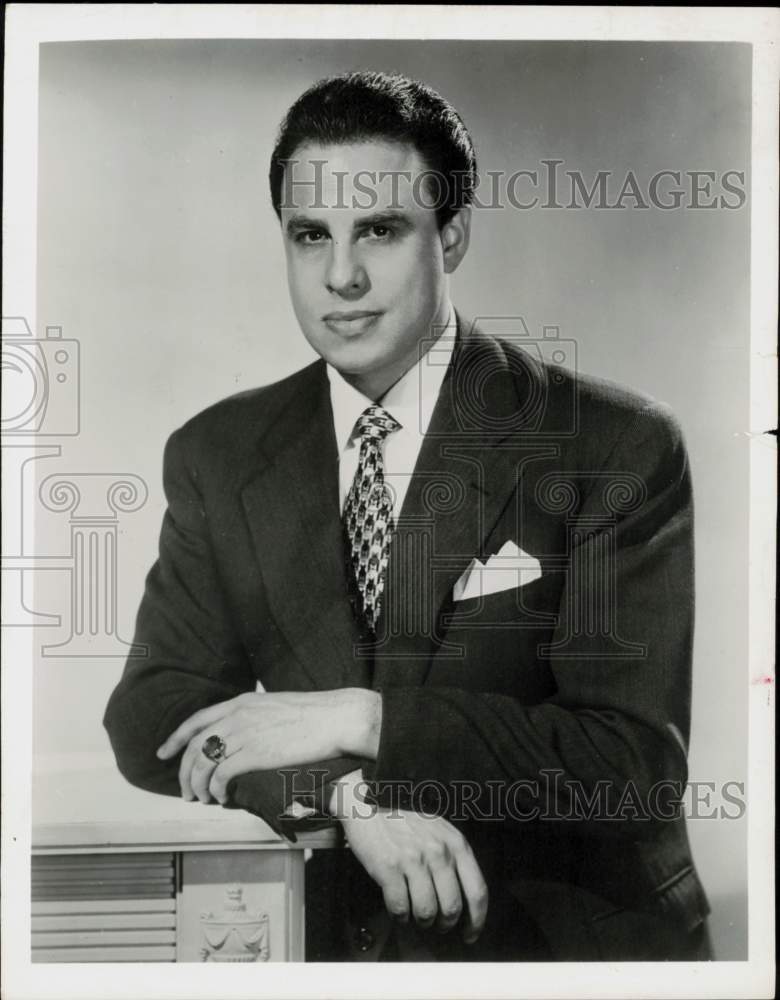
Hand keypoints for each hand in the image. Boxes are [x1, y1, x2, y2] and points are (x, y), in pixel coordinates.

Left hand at [156, 688, 380, 803]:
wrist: (335, 717)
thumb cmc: (312, 714)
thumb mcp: (274, 706)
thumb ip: (252, 717)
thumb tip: (241, 734)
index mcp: (240, 702)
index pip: (196, 721)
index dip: (175, 739)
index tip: (162, 753)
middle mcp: (237, 716)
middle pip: (196, 746)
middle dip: (184, 773)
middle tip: (185, 792)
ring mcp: (245, 734)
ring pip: (205, 764)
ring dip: (198, 786)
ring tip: (202, 800)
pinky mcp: (256, 753)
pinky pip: (223, 775)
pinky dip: (217, 790)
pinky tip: (222, 798)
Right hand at [330, 771, 487, 942]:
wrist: (367, 803)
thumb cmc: (403, 818)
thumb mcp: (438, 830)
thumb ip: (453, 857)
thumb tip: (462, 898)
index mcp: (455, 843)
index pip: (477, 890)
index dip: (476, 919)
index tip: (470, 934)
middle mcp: (438, 852)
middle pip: (452, 907)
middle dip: (444, 923)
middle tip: (436, 924)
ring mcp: (413, 859)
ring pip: (427, 912)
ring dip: (421, 921)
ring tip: (415, 915)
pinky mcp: (388, 867)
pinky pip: (400, 908)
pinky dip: (400, 916)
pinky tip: (398, 909)